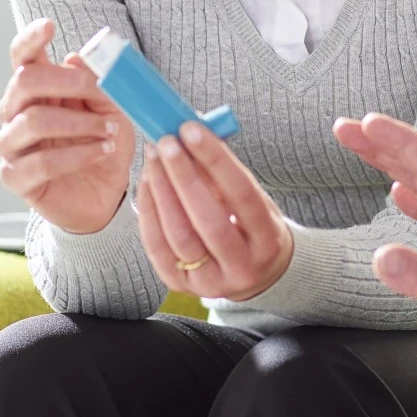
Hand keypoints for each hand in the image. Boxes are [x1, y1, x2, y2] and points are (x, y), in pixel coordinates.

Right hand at [0, 18, 136, 233]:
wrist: (106, 193)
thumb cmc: (104, 141)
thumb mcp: (114, 107)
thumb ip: (99, 84)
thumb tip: (78, 57)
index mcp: (36, 88)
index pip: (22, 56)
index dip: (30, 39)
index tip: (49, 26)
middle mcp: (16, 111)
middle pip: (24, 82)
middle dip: (64, 81)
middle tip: (95, 89)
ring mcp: (12, 145)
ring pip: (33, 122)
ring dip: (79, 123)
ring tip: (110, 131)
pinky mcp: (16, 177)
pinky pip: (40, 163)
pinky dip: (78, 154)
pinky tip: (101, 151)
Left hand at [135, 120, 292, 301]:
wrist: (254, 273)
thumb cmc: (251, 225)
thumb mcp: (253, 198)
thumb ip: (224, 170)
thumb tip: (193, 130)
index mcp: (268, 238)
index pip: (242, 193)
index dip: (215, 159)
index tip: (192, 129)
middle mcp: (242, 265)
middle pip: (207, 218)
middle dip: (183, 174)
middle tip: (167, 141)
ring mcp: (211, 281)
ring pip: (179, 234)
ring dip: (162, 190)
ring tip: (154, 157)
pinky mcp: (180, 287)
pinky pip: (157, 246)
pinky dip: (149, 210)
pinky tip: (147, 182)